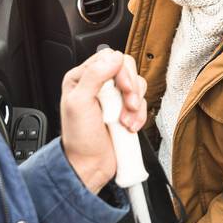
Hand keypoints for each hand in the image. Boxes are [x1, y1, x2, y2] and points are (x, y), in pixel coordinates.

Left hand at [59, 48, 147, 191]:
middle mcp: (98, 85)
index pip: (109, 58)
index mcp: (82, 78)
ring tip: (124, 121)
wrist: (90, 165)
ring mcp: (114, 98)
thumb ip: (94, 76)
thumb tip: (113, 57)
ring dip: (135, 105)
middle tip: (128, 105)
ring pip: (137, 86)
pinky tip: (129, 126)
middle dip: (131, 89)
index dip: (121, 71)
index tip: (122, 89)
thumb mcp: (79, 103)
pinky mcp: (126, 110)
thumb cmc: (79, 138)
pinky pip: (142, 103)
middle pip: (127, 69)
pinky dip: (139, 116)